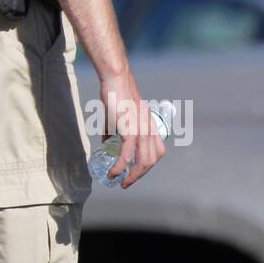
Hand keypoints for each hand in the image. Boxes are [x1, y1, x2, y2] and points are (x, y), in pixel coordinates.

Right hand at [99, 69, 164, 188]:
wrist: (115, 80)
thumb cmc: (115, 94)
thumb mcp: (117, 115)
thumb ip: (114, 130)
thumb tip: (106, 143)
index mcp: (150, 125)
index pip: (157, 150)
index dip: (148, 163)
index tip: (136, 170)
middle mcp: (150, 129)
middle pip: (152, 160)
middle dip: (140, 175)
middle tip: (127, 182)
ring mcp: (142, 130)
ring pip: (143, 161)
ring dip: (133, 176)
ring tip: (122, 182)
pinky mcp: (130, 130)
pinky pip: (127, 155)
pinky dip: (120, 166)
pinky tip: (114, 172)